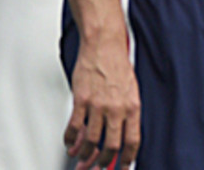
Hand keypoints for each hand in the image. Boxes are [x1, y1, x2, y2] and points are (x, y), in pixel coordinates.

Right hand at [66, 34, 140, 168]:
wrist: (104, 45)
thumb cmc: (118, 66)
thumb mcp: (130, 90)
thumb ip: (125, 113)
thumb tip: (118, 135)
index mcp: (133, 106)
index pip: (133, 141)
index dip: (128, 159)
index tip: (123, 168)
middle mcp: (116, 108)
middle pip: (110, 146)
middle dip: (103, 162)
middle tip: (97, 167)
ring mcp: (98, 105)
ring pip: (90, 141)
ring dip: (84, 154)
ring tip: (81, 158)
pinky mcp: (81, 100)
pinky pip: (73, 128)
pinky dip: (70, 140)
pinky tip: (70, 143)